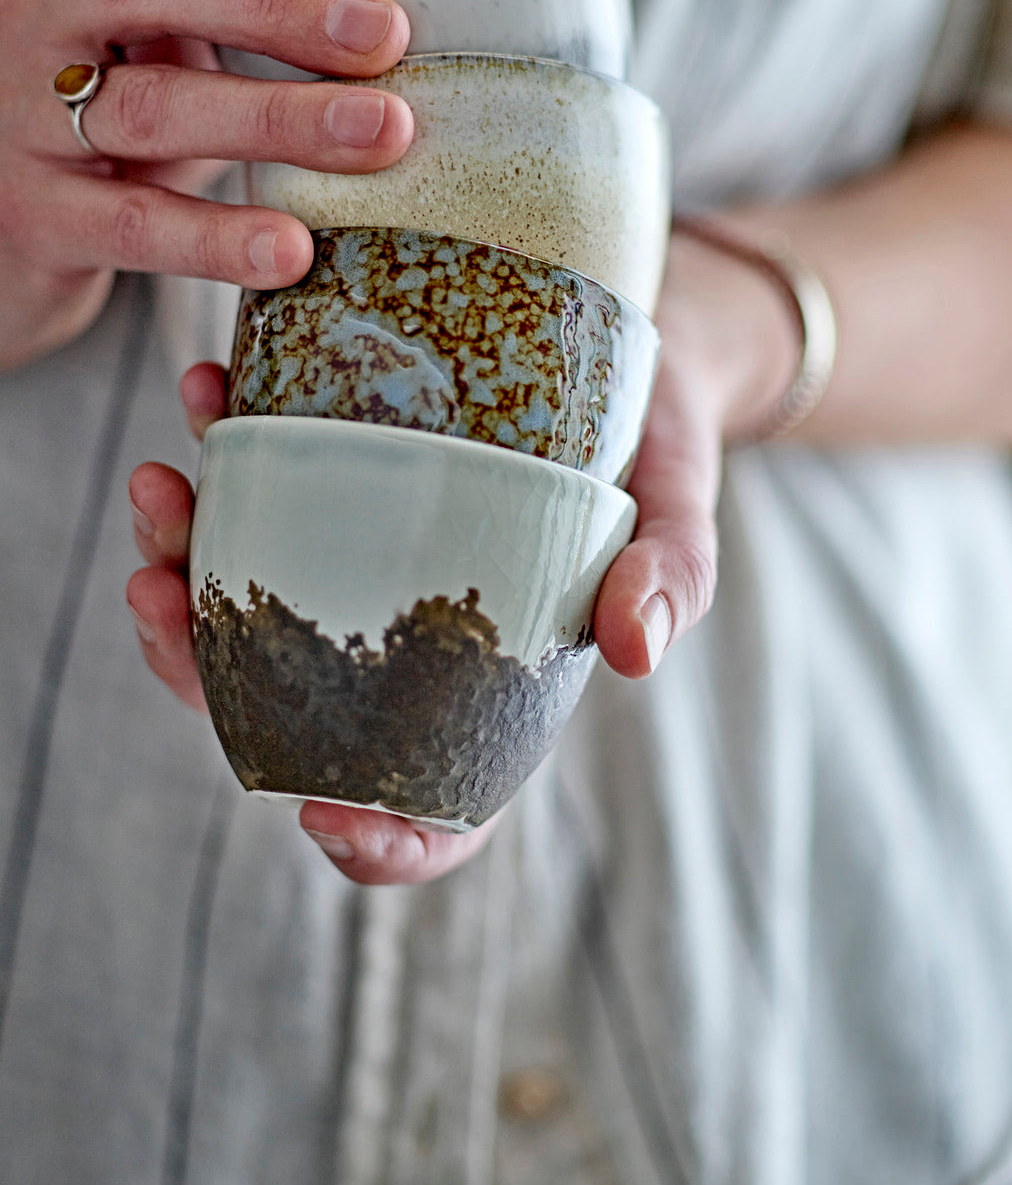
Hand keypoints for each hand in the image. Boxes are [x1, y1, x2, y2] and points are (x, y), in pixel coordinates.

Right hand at [0, 0, 411, 368]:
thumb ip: (237, 11)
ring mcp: (26, 122)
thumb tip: (413, 12)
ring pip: (151, 107)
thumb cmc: (118, 122)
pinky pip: (134, 227)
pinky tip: (293, 251)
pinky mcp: (41, 221)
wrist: (6, 238)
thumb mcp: (159, 41)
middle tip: (387, 32)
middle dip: (276, 2)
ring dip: (277, 118)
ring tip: (383, 133)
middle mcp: (36, 22)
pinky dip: (218, 240)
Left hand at [125, 232, 797, 883]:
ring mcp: (365, 560)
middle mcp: (410, 635)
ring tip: (160, 484)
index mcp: (497, 681)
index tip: (321, 808)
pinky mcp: (341, 479)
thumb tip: (636, 653)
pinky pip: (259, 494)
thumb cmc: (660, 444)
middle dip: (201, 670)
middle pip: (292, 706)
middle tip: (158, 598)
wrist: (632, 345)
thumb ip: (671, 577)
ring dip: (178, 558)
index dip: (376, 839)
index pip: (435, 803)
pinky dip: (216, 454)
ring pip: (248, 604)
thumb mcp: (680, 507)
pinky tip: (207, 394)